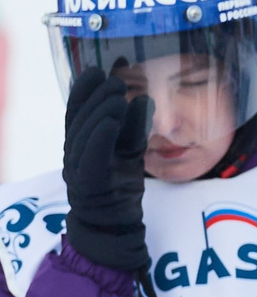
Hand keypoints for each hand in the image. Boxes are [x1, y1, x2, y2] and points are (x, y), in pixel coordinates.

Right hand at [61, 67, 151, 273]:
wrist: (113, 227)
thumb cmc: (119, 187)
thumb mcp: (130, 152)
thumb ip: (135, 128)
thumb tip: (144, 100)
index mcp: (80, 144)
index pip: (77, 112)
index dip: (84, 90)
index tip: (97, 70)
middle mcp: (73, 153)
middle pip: (79, 119)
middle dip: (96, 95)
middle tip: (114, 78)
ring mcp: (77, 168)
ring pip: (84, 134)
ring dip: (101, 110)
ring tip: (118, 93)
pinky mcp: (88, 182)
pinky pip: (91, 155)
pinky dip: (101, 135)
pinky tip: (113, 119)